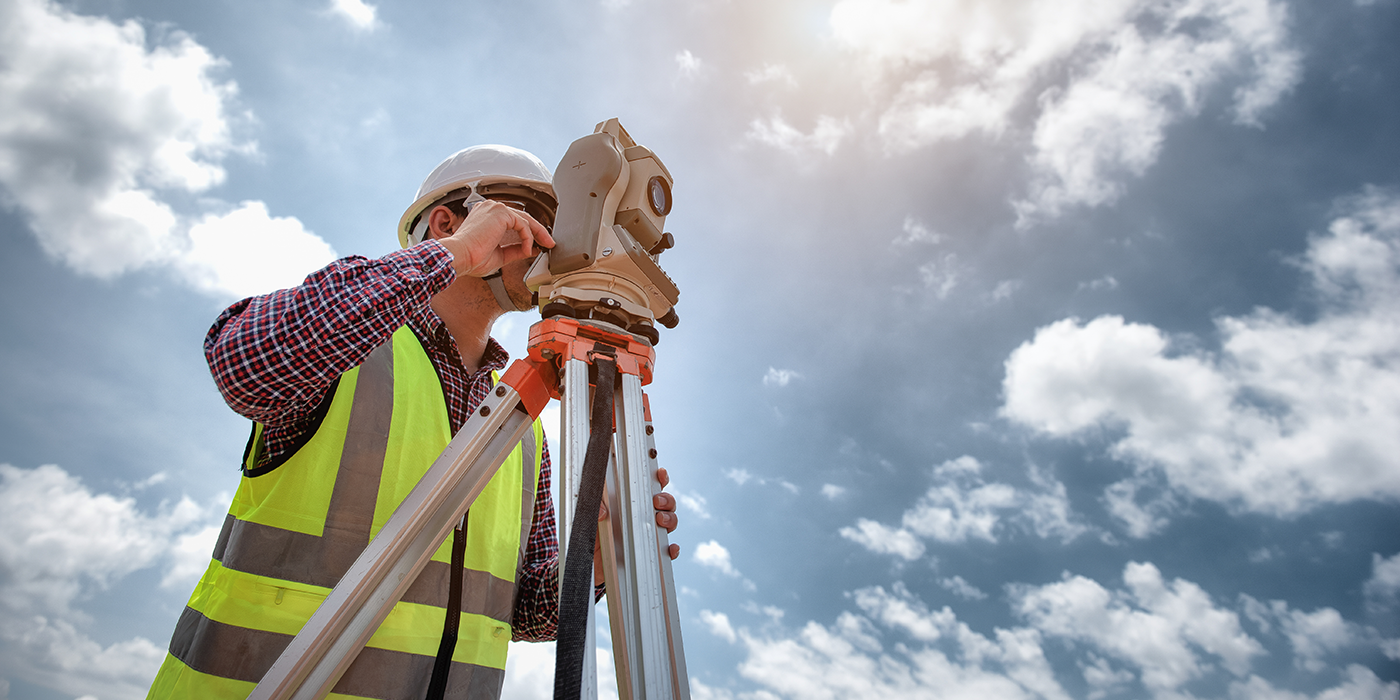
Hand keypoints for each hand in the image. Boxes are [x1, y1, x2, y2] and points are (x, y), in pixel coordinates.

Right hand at [438, 200, 553, 276]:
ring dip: (537, 233)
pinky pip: (523, 224)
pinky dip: (528, 238)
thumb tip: (531, 249)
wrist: (460, 257)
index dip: (529, 232)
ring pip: (525, 219)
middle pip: (522, 217)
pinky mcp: (500, 213)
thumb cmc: (471, 258)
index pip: (514, 220)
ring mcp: (495, 208)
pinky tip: (526, 249)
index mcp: (487, 216)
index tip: (539, 244)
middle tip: (549, 243)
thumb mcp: (500, 255)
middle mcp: (490, 209)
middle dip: (538, 231)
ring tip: (545, 245)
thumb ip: (515, 249)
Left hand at [593, 467, 681, 585]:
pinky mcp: (647, 555)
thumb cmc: (589, 536)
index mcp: (627, 502)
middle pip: (665, 503)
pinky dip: (671, 549)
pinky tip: (669, 548)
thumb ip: (594, 508)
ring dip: (670, 519)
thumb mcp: (587, 517)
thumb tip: (604, 511)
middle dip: (666, 499)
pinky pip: (665, 552)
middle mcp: (639, 516)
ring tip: (660, 520)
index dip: (658, 478)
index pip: (648, 486)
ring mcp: (645, 535)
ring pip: (669, 523)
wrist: (585, 565)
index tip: (660, 474)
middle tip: (657, 502)